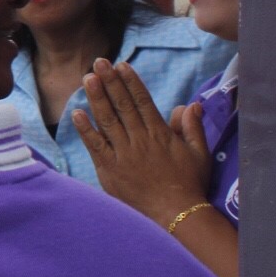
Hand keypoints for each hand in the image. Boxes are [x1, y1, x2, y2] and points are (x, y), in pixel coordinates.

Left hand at [72, 59, 211, 225]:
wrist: (176, 214)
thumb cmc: (189, 184)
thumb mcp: (199, 154)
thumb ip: (192, 128)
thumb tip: (191, 104)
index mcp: (161, 134)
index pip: (143, 101)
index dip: (130, 82)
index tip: (121, 65)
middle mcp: (140, 140)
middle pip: (123, 105)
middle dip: (110, 81)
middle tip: (99, 62)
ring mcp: (123, 154)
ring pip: (107, 121)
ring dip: (96, 98)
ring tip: (87, 78)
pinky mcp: (110, 169)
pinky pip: (95, 146)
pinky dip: (86, 129)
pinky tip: (76, 113)